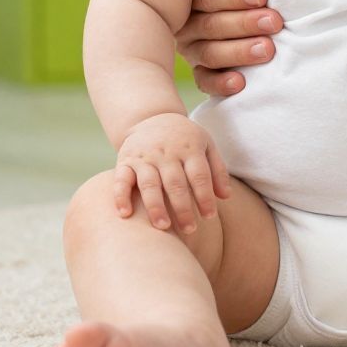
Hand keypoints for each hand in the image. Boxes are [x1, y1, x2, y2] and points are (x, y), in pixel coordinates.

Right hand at [114, 113, 230, 234]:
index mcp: (189, 149)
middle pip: (175, 183)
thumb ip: (217, 170)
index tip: (209, 216)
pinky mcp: (125, 161)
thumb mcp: (206, 145)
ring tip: (163, 227)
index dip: (205, 196)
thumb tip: (225, 197)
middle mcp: (166, 153)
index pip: (199, 175)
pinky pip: (121, 179)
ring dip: (156, 207)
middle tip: (189, 229)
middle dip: (182, 208)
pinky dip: (120, 197)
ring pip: (149, 184)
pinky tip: (124, 214)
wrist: (152, 117)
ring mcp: (144, 157)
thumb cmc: (185, 139)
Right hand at [177, 0, 282, 98]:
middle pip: (211, 25)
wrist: (248, 27)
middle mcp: (189, 23)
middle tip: (273, 22)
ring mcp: (193, 50)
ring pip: (210, 52)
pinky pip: (205, 81)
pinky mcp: (200, 73)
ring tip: (268, 49)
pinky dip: (221, 83)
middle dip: (244, 23)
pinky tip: (240, 83)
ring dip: (240, 51)